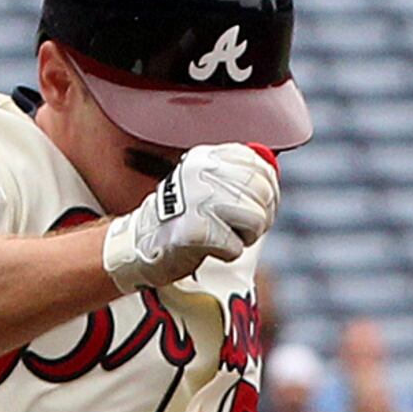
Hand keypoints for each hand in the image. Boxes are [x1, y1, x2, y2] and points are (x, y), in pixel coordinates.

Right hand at [99, 143, 278, 291]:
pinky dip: (227, 253)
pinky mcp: (196, 231)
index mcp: (206, 158)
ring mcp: (197, 200)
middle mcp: (202, 173)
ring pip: (255, 220)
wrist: (140, 244)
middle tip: (241, 229)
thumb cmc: (181, 218)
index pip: (261, 166)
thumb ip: (236, 176)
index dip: (269, 191)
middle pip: (262, 194)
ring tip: (224, 237)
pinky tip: (208, 248)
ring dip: (245, 237)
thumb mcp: (205, 185)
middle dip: (260, 218)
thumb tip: (273, 167)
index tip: (261, 206)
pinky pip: (235, 246)